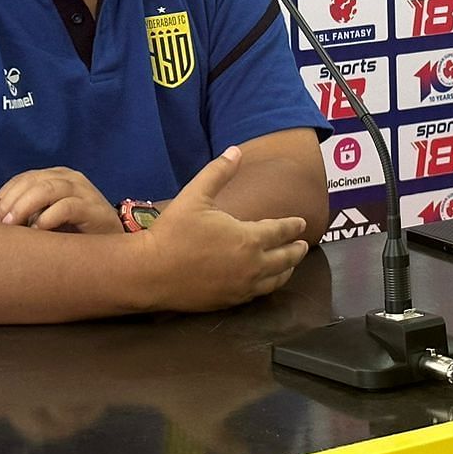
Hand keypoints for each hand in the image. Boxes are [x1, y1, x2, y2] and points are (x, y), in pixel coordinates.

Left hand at [0, 167, 121, 233]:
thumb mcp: (47, 219)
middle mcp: (68, 178)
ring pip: (46, 189)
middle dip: (9, 201)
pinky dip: (47, 218)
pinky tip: (37, 231)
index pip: (22, 179)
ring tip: (11, 225)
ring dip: (23, 207)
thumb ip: (27, 215)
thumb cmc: (76, 231)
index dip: (2, 195)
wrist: (114, 242)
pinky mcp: (93, 207)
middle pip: (31, 181)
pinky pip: (66, 206)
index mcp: (55, 177)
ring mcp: (82, 190)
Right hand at [142, 145, 309, 311]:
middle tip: (303, 244)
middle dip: (296, 250)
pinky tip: (265, 282)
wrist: (150, 272)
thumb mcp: (196, 195)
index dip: (292, 226)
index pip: (280, 232)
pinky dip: (268, 285)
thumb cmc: (173, 232)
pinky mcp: (229, 302)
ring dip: (286, 270)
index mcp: (248, 238)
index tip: (301, 223)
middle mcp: (251, 265)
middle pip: (285, 259)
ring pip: (275, 280)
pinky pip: (257, 294)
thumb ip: (218, 172)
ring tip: (290, 265)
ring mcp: (241, 287)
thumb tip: (235, 151)